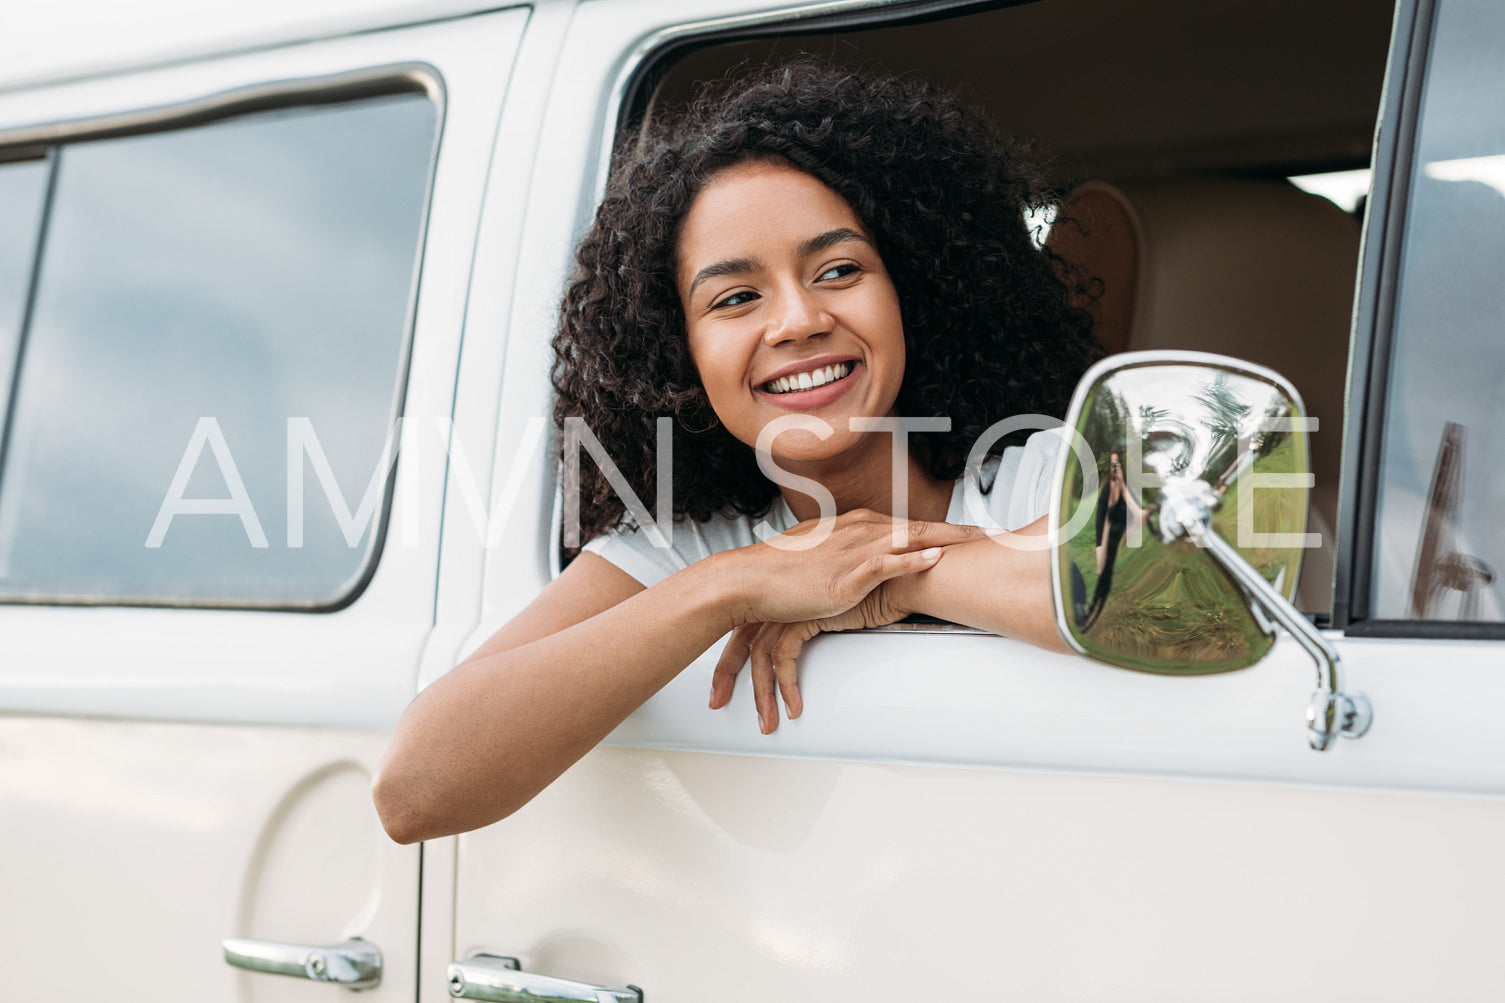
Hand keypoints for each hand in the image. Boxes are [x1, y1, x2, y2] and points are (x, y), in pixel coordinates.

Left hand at [710, 573, 920, 733]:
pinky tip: (794, 706)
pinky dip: (786, 686)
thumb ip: (819, 614)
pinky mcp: (804, 617)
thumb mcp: (838, 603)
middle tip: (718, 700)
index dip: (730, 653)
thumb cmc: (875, 587)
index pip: (744, 623)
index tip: (723, 679)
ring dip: (761, 693)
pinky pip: (784, 660)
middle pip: (741, 637)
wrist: (898, 574)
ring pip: (759, 654)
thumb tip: (809, 636)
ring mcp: (789, 605)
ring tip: (768, 721)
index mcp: (782, 589)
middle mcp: (780, 596)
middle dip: (726, 671)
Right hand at [719, 509, 985, 628]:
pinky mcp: (844, 574)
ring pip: (909, 540)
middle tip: (989, 533)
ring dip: (946, 541)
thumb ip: (846, 557)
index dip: (942, 529)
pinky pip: (885, 564)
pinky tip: (933, 559)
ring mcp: (852, 550)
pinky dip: (911, 561)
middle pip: (919, 528)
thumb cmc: (779, 572)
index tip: (968, 532)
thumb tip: (865, 567)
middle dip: (956, 531)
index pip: (908, 525)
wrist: (748, 579)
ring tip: (977, 542)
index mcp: (853, 526)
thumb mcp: (820, 558)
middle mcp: (858, 531)